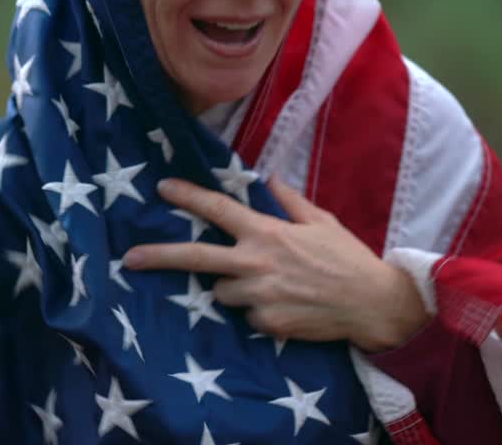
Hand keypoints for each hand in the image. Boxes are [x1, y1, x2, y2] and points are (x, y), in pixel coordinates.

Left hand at [122, 175, 428, 351]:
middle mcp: (255, 263)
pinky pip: (248, 316)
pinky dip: (260, 311)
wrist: (371, 304)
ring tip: (273, 284)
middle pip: (195, 258)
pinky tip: (288, 305)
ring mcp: (258, 296)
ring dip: (236, 287)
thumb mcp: (321, 221)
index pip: (219, 209)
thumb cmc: (348, 258)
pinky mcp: (266, 323)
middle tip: (129, 258)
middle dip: (159, 256)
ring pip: (223, 292)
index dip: (189, 196)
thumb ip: (289, 201)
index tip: (163, 188)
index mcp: (267, 233)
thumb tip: (269, 178)